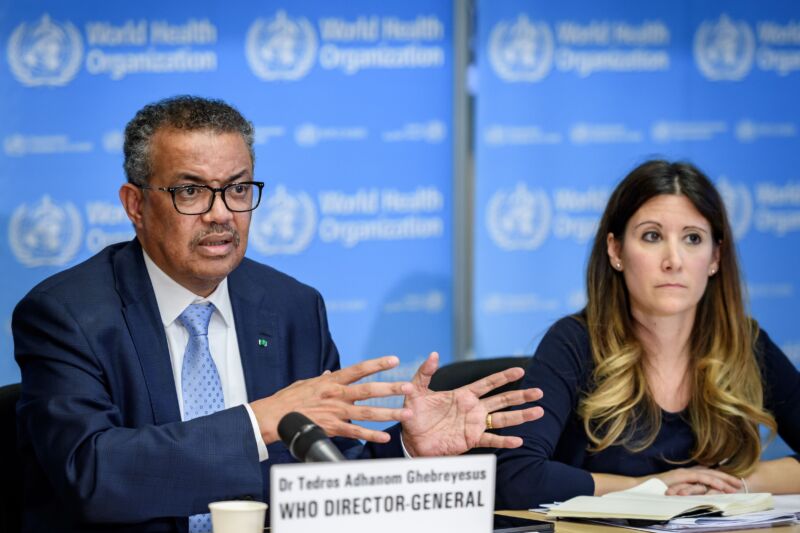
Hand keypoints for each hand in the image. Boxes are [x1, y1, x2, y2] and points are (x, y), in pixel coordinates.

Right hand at [251, 355, 413, 444]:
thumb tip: (330, 371)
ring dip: (389, 413)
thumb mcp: (307, 382)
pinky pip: (356, 433)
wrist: (274, 417)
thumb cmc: (288, 399)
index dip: (377, 364)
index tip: (394, 360)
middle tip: (409, 388)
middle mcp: (337, 394)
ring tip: (407, 413)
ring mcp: (336, 412)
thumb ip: (323, 378)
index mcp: (332, 380)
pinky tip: (385, 437)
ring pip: (368, 412)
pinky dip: (372, 436)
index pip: (359, 369)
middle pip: (369, 390)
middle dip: (391, 389)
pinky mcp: (333, 428)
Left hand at [400, 352, 543, 456]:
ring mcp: (474, 424)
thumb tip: (434, 353)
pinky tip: (518, 440)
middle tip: (540, 392)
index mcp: (463, 394)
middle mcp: (473, 408)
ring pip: (502, 418)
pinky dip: (504, 441)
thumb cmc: (414, 414)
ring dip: (521, 416)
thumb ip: (425, 373)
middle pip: (502, 400)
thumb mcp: (416, 391)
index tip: (520, 369)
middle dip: (521, 395)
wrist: (410, 439)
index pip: (488, 383)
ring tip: (539, 412)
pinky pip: (491, 440)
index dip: (503, 376)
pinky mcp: (471, 440)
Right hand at [647, 467, 741, 494]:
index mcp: (685, 475)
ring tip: (735, 486)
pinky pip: (700, 478)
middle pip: (711, 472)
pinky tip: (722, 485)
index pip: (706, 474)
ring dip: (723, 480)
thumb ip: (685, 492)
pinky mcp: (681, 476)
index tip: (732, 483)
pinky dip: (712, 481)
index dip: (720, 477)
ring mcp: (684, 473)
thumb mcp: (673, 493)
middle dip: (726, 477)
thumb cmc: (654, 492)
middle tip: (739, 484)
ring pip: (708, 474)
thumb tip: (697, 495)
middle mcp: (686, 472)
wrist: (639, 488)